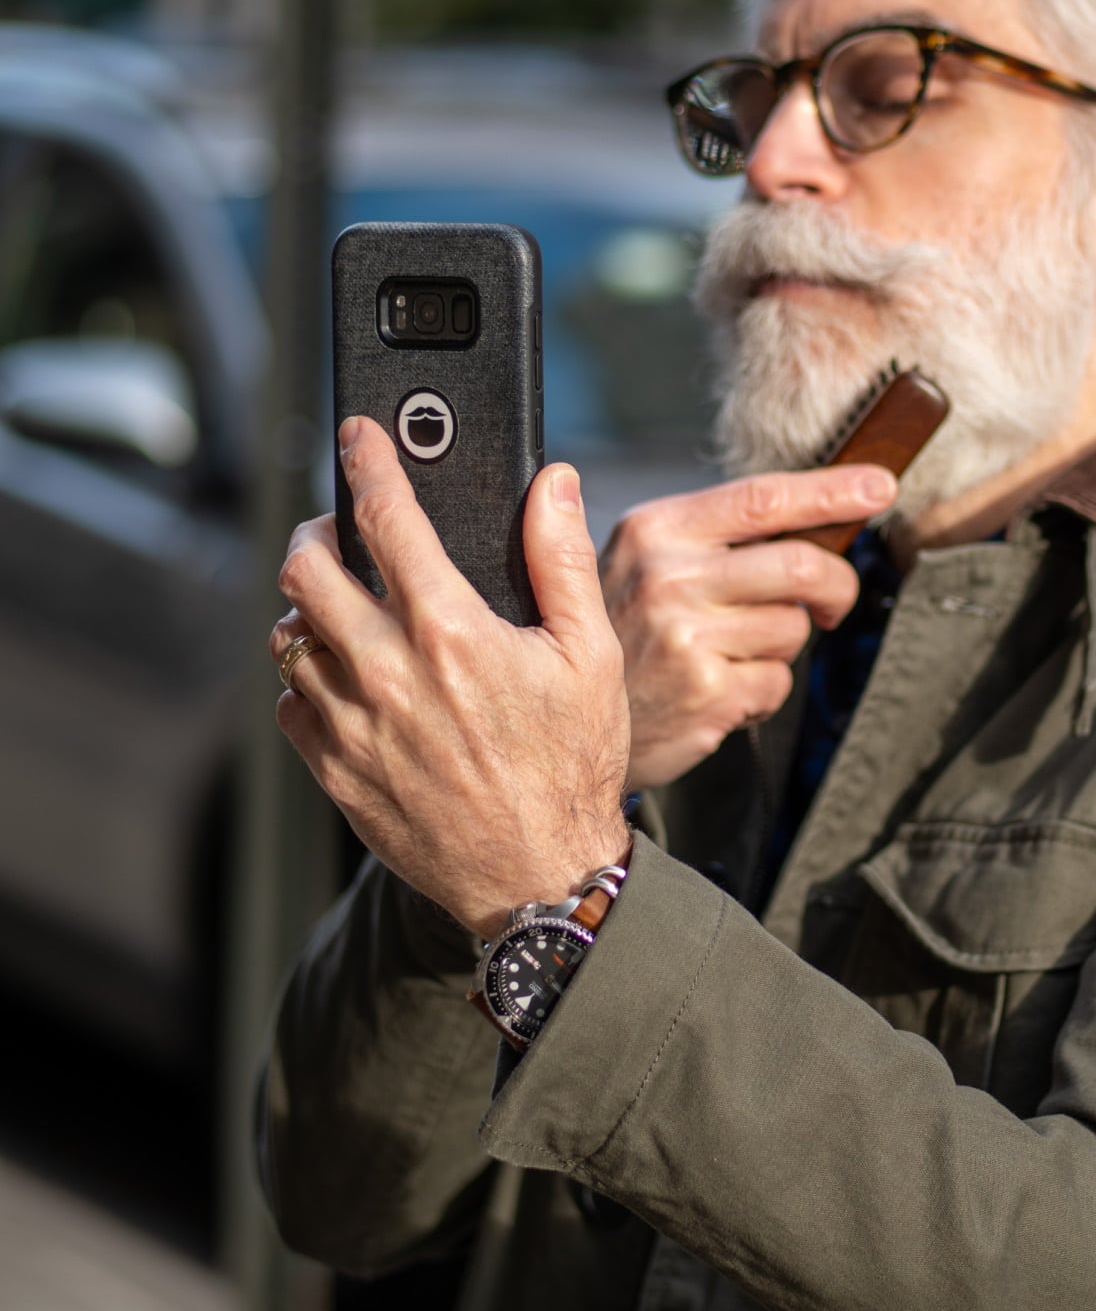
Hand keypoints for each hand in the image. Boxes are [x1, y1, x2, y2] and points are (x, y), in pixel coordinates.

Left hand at [269, 418, 631, 938]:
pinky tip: (353, 684)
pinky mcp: (333, 771)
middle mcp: (387, 673)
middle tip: (341, 534)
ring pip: (290, 638)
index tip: (359, 435)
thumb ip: (563, 559)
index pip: (385, 516)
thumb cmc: (571, 766)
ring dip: (313, 613)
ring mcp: (351, 726)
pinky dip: (312, 683)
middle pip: (303, 570)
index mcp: (450, 631)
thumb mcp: (589, 655)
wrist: (539, 875)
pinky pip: (292, 705)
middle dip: (316, 534)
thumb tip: (555, 484)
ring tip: (349, 613)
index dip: (367, 459)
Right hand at [600, 465, 896, 789]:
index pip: (762, 498)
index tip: (881, 486)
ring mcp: (688, 638)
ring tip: (732, 653)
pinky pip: (777, 681)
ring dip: (782, 645)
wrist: (565, 718)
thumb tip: (825, 514)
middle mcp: (669, 578)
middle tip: (834, 603)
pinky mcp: (707, 694)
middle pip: (802, 566)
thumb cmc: (623, 630)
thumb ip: (717, 536)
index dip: (832, 491)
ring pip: (794, 629)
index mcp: (656, 530)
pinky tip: (721, 690)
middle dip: (838, 587)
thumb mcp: (643, 560)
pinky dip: (763, 689)